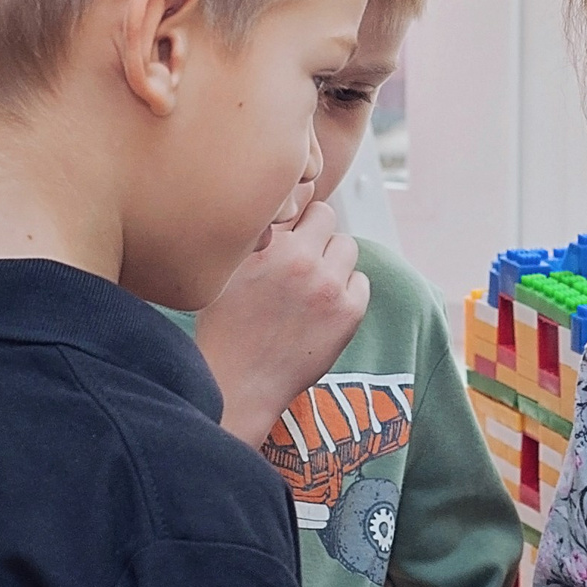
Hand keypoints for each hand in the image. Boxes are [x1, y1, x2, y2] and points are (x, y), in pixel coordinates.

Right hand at [194, 200, 369, 446]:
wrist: (239, 382)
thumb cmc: (225, 326)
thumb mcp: (226, 270)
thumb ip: (256, 238)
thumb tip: (278, 213)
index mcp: (272, 245)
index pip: (303, 205)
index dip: (296, 222)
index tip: (288, 239)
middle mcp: (303, 261)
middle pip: (329, 220)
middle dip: (316, 235)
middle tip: (300, 261)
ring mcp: (330, 288)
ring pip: (348, 248)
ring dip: (333, 260)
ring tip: (312, 284)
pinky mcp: (349, 314)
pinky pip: (362, 282)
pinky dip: (347, 289)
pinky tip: (324, 306)